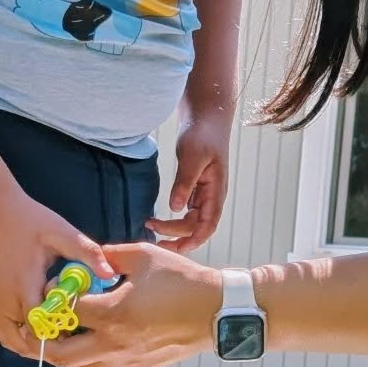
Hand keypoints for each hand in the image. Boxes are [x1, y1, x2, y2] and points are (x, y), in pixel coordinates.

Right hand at [0, 187, 115, 356]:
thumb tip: (111, 273)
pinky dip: (19, 340)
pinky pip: (2, 333)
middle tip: (76, 338)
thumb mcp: (59, 231)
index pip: (42, 326)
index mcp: (24, 285)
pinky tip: (38, 331)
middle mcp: (5, 301)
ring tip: (59, 336)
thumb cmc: (26, 219)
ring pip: (13, 342)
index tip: (84, 329)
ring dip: (35, 345)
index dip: (63, 332)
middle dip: (52, 345)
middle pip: (28, 342)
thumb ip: (86, 252)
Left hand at [41, 241, 221, 366]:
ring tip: (75, 330)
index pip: (65, 312)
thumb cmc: (183, 281)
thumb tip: (89, 258)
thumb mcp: (144, 256)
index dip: (54, 298)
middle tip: (48, 322)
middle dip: (45, 340)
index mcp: (112, 314)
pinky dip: (95, 356)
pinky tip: (104, 335)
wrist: (218, 311)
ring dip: (70, 352)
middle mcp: (114, 343)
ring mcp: (126, 359)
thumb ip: (109, 255)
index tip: (54, 288)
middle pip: (60, 355)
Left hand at [146, 110, 231, 253]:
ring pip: (191, 220)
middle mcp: (212, 196)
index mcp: (216, 191)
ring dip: (173, 227)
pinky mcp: (195, 188)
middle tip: (152, 234)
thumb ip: (184, 183)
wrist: (206, 118)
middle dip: (177, 235)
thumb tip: (175, 208)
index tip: (178, 248)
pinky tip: (159, 218)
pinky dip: (173, 218)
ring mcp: (204, 193)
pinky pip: (186, 211)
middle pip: (197, 226)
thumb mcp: (192, 157)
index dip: (196, 239)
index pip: (209, 224)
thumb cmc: (203, 134)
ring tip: (150, 225)